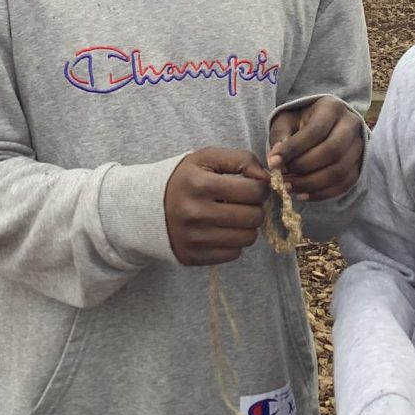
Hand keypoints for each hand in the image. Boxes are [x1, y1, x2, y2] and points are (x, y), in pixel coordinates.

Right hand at [164, 148, 269, 265]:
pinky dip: (234, 242)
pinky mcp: (193, 256)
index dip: (261, 187)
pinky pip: (234, 254)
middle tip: (245, 202)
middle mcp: (195, 213)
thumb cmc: (185, 179)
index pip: (253, 191)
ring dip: (247, 226)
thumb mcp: (207, 158)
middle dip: (256, 208)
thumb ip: (241, 159)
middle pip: (253, 217)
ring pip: (247, 238)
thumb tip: (267, 179)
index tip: (254, 186)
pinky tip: (222, 230)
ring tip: (234, 215)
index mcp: (199, 184)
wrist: (146, 207)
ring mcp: (193, 238)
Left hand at [267, 95, 363, 201]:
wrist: (324, 125)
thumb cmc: (301, 122)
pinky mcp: (360, 164)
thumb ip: (279, 137)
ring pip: (339, 171)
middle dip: (303, 168)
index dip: (294, 149)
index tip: (273, 162)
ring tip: (289, 187)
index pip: (315, 131)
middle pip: (331, 151)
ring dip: (311, 184)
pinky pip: (345, 184)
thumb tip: (275, 159)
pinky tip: (304, 195)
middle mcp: (351, 124)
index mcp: (331, 108)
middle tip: (282, 178)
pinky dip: (323, 193)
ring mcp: (359, 145)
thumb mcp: (286, 121)